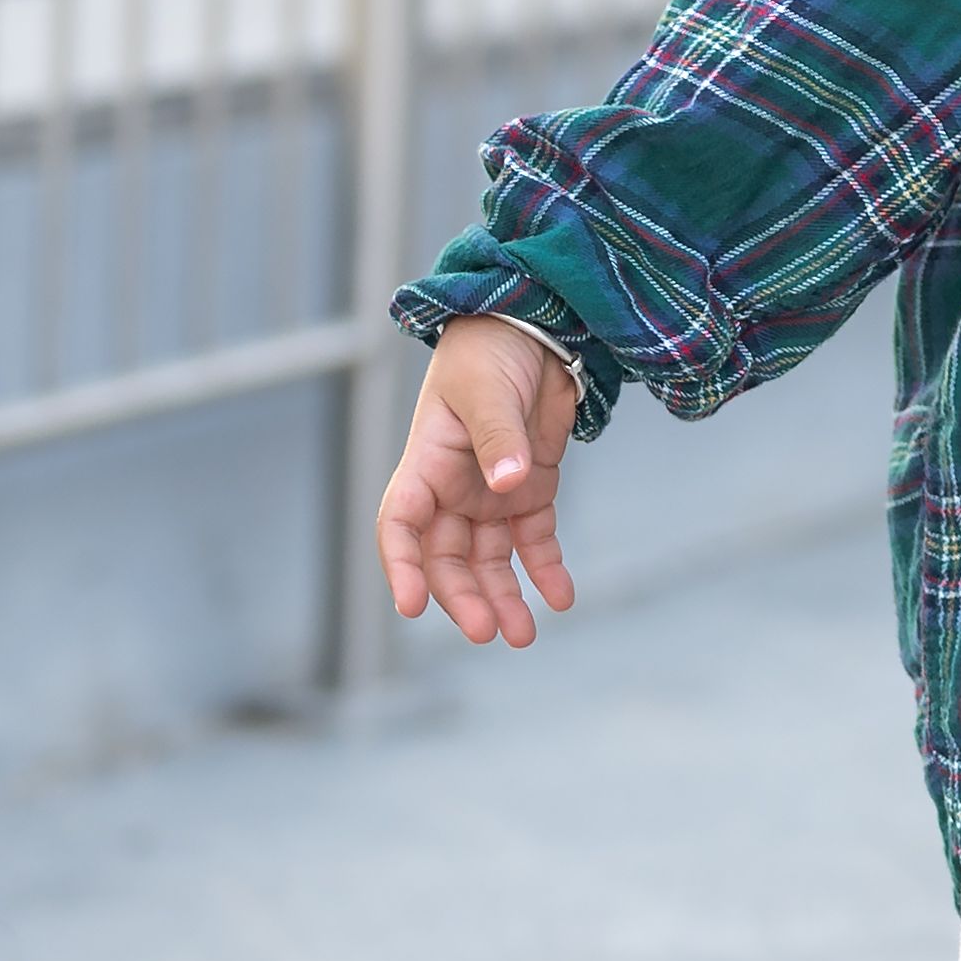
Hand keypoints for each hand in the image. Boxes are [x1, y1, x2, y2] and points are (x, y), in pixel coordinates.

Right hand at [376, 314, 581, 647]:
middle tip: (488, 631)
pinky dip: (545, 569)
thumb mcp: (488, 388)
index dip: (400, 566)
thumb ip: (499, 436)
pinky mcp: (531, 490)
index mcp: (426, 462)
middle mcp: (453, 487)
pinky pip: (534, 540)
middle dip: (464, 596)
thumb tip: (510, 483)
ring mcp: (491, 492)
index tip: (411, 605)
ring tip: (523, 635)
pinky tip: (560, 598)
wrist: (536, 325)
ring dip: (503, 596)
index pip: (400, 524)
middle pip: (446, 556)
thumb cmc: (492, 349)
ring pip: (489, 559)